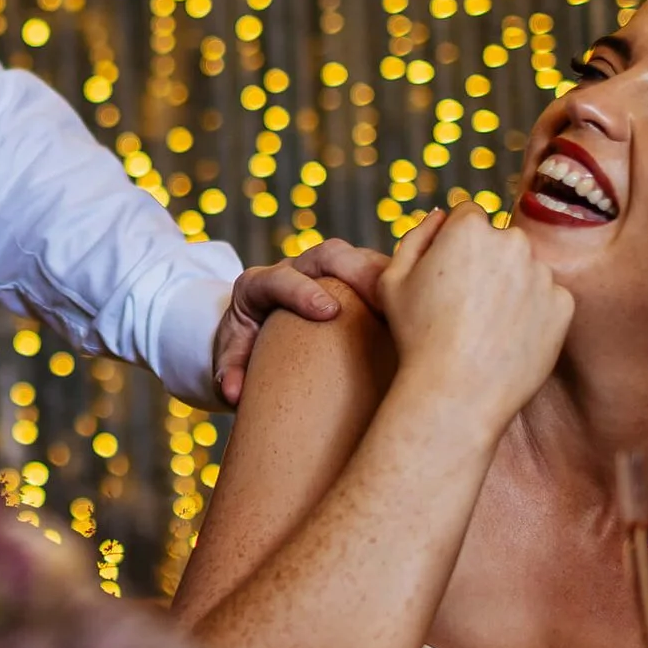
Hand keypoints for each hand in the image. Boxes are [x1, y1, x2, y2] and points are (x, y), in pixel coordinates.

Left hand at [211, 236, 394, 403]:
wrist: (254, 332)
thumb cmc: (243, 348)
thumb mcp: (229, 359)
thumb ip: (227, 372)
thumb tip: (232, 392)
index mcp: (258, 286)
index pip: (280, 278)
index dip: (303, 291)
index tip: (328, 311)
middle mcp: (296, 269)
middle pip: (329, 254)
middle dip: (357, 271)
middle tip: (383, 299)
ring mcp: (327, 271)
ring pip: (360, 257)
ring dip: (387, 276)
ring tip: (412, 302)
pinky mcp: (352, 279)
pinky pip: (379, 272)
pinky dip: (398, 285)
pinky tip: (420, 308)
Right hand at [373, 204, 571, 433]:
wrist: (456, 393)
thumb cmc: (417, 337)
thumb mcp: (393, 280)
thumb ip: (417, 236)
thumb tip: (442, 216)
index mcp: (470, 228)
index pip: (468, 216)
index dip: (454, 244)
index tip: (446, 276)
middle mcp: (513, 242)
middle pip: (501, 241)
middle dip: (487, 262)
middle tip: (464, 305)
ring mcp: (543, 274)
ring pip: (526, 270)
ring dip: (512, 286)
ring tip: (484, 327)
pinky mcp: (564, 305)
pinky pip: (548, 299)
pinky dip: (532, 314)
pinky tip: (507, 338)